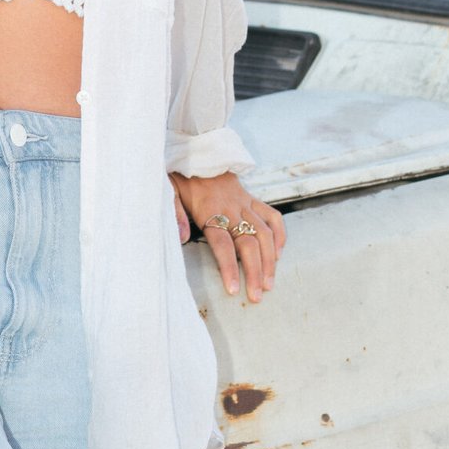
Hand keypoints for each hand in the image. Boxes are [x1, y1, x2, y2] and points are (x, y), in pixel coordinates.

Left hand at [169, 170, 285, 303]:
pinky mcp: (252, 199)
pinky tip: (278, 254)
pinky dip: (279, 235)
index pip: (222, 244)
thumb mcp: (169, 191)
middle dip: (255, 272)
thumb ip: (175, 214)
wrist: (198, 152)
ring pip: (264, 234)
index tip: (234, 289)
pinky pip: (272, 216)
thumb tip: (182, 239)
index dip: (229, 268)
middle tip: (256, 296)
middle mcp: (231, 209)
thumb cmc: (182, 177)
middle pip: (248, 244)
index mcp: (209, 210)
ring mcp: (245, 204)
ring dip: (269, 261)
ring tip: (269, 284)